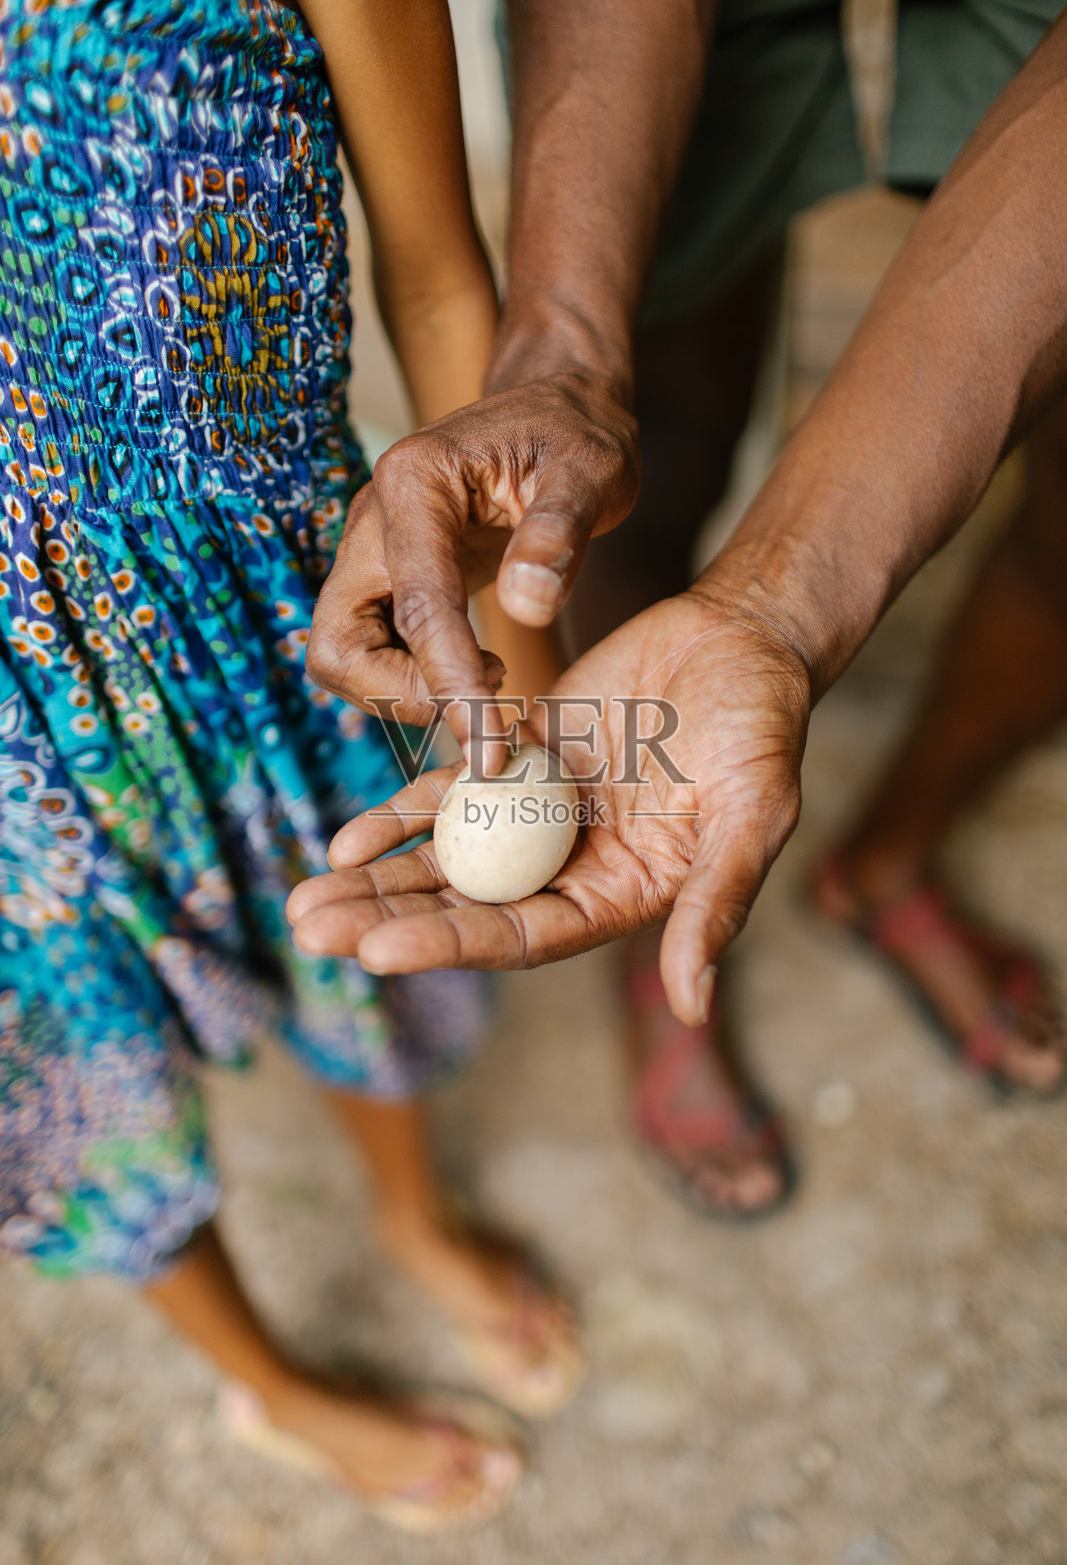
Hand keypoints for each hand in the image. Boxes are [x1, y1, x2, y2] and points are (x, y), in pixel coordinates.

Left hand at [289, 582, 811, 1023]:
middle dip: (387, 922)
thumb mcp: (753, 817)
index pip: (522, 936)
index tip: (376, 951)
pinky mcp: (517, 760)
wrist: (742, 640)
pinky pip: (448, 793)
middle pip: (466, 907)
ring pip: (445, 858)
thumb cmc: (764, 730)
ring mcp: (539, 816)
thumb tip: (694, 1008)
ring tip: (304, 901)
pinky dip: (400, 815)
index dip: (449, 943)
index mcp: (620, 897)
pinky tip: (346, 839)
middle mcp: (570, 868)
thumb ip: (714, 904)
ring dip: (377, 879)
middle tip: (309, 932)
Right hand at [304, 373, 637, 759]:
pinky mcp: (384, 576)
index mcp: (415, 484)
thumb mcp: (589, 472)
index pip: (417, 606)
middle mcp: (373, 519)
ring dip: (402, 691)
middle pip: (339, 644)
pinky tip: (478, 667)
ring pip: (342, 654)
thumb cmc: (575, 433)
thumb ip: (558, 534)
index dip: (449, 683)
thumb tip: (528, 607)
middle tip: (483, 706)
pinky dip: (412, 677)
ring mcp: (370, 550)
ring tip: (488, 679)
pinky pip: (371, 647)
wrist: (555, 406)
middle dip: (400, 695)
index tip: (491, 745)